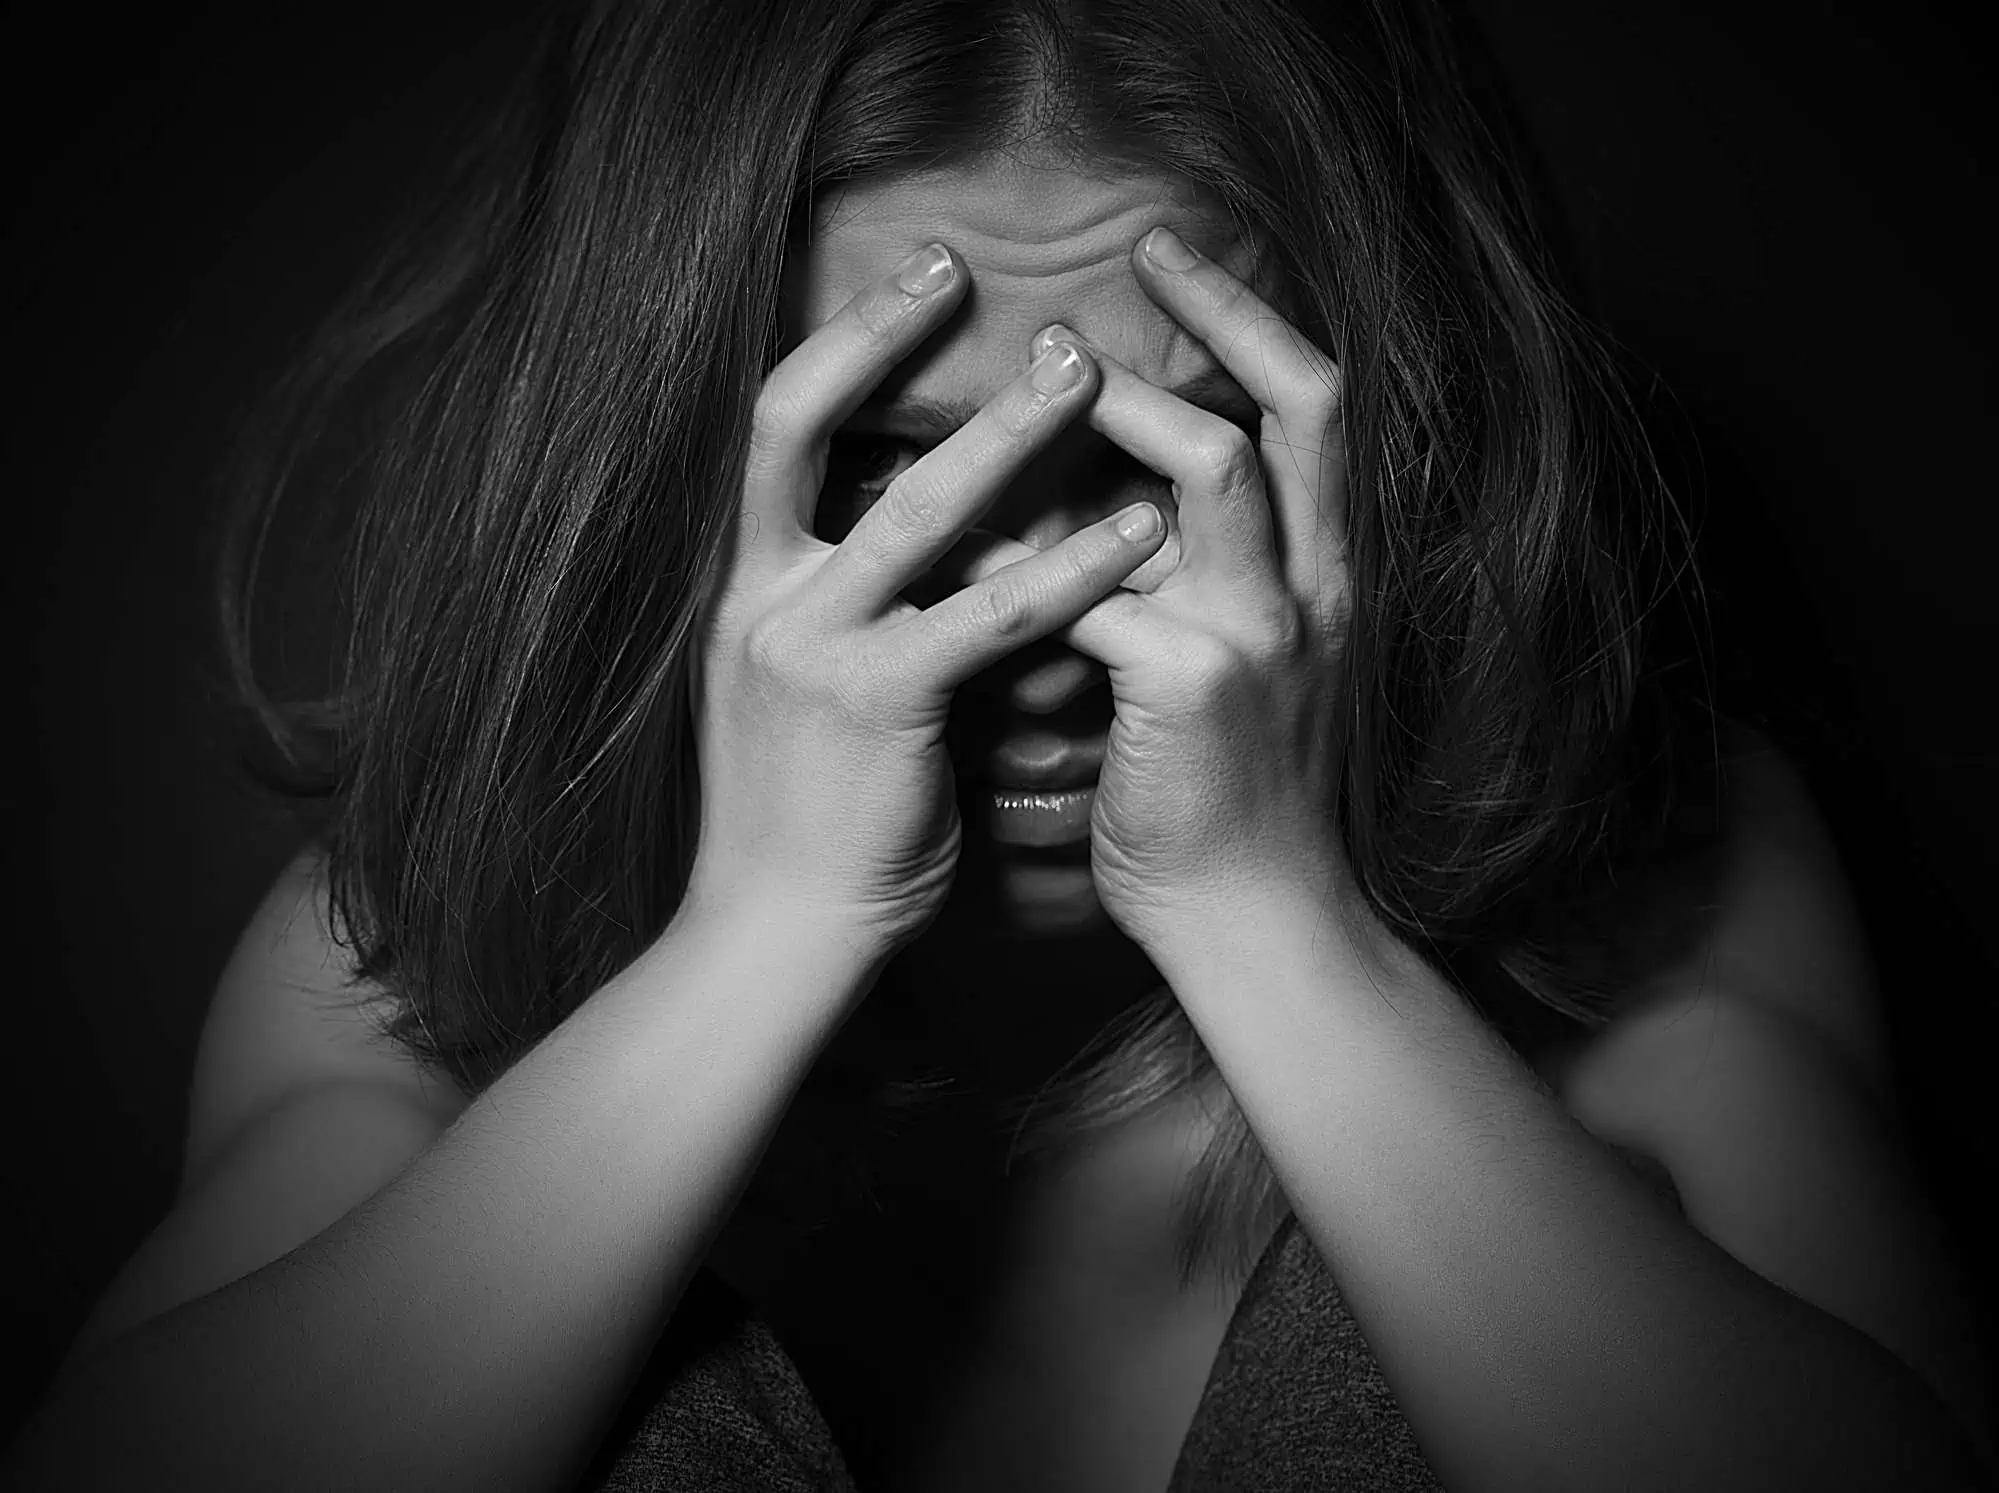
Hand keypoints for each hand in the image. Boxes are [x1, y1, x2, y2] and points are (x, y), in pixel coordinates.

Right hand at [686, 243, 1163, 959]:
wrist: (774, 931)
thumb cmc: (808, 814)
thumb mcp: (803, 686)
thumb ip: (854, 603)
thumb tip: (934, 530)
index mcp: (746, 583)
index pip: (774, 427)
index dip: (844, 342)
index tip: (921, 277)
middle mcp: (764, 596)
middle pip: (807, 427)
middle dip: (891, 339)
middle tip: (977, 272)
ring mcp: (812, 647)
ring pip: (912, 510)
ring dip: (1007, 434)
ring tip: (1089, 375)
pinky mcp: (875, 708)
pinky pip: (987, 616)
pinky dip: (1068, 568)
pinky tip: (1134, 533)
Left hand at [973, 227, 1351, 951]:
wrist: (1252, 917)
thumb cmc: (1229, 793)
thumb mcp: (1250, 669)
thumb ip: (1200, 581)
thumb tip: (1111, 507)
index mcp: (1330, 577)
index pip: (1322, 412)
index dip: (1258, 325)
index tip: (1177, 264)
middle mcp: (1317, 587)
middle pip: (1298, 406)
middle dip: (1222, 316)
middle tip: (1142, 255)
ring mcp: (1262, 631)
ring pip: (1211, 467)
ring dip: (1126, 411)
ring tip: (1042, 381)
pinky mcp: (1192, 682)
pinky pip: (1096, 585)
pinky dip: (1027, 566)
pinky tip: (969, 566)